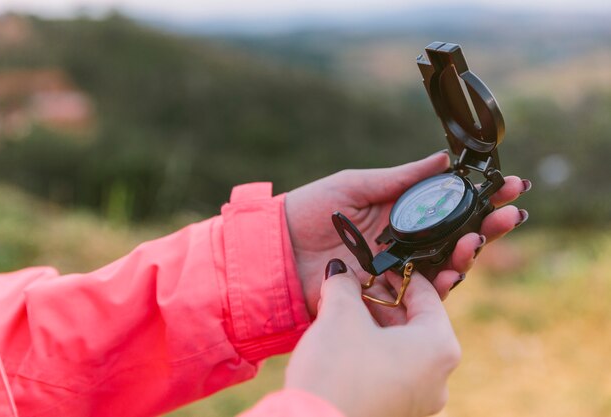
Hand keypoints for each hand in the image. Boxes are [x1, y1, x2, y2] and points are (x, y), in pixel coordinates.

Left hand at [285, 151, 528, 315]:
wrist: (278, 247)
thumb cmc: (312, 208)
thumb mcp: (357, 184)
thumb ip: (401, 179)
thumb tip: (445, 159)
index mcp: (400, 214)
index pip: (449, 206)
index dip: (479, 196)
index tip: (508, 184)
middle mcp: (405, 242)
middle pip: (456, 236)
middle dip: (487, 224)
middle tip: (513, 211)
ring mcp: (397, 269)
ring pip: (445, 265)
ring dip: (470, 252)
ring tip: (483, 236)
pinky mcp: (385, 295)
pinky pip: (421, 294)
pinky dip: (441, 284)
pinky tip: (456, 270)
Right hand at [285, 260, 459, 416]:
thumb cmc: (337, 370)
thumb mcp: (340, 315)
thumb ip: (344, 285)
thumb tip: (340, 273)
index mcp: (439, 347)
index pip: (427, 296)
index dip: (400, 275)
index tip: (380, 265)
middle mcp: (438, 376)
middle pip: (414, 322)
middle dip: (383, 300)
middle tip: (356, 286)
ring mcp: (419, 399)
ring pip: (401, 347)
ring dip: (375, 324)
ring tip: (346, 309)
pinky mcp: (397, 411)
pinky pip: (391, 370)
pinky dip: (373, 349)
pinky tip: (345, 339)